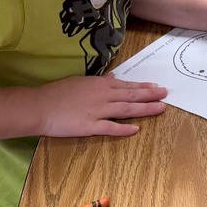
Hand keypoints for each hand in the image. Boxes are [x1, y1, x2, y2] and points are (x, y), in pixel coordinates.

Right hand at [39, 75, 167, 137]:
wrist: (39, 106)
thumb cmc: (58, 92)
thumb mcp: (80, 81)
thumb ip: (99, 81)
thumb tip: (113, 77)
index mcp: (100, 85)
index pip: (127, 86)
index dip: (143, 87)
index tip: (157, 87)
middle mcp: (102, 96)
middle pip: (131, 96)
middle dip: (151, 96)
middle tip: (166, 95)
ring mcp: (97, 111)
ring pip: (126, 110)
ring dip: (145, 109)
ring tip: (160, 109)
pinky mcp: (89, 126)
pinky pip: (110, 128)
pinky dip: (123, 129)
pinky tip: (136, 130)